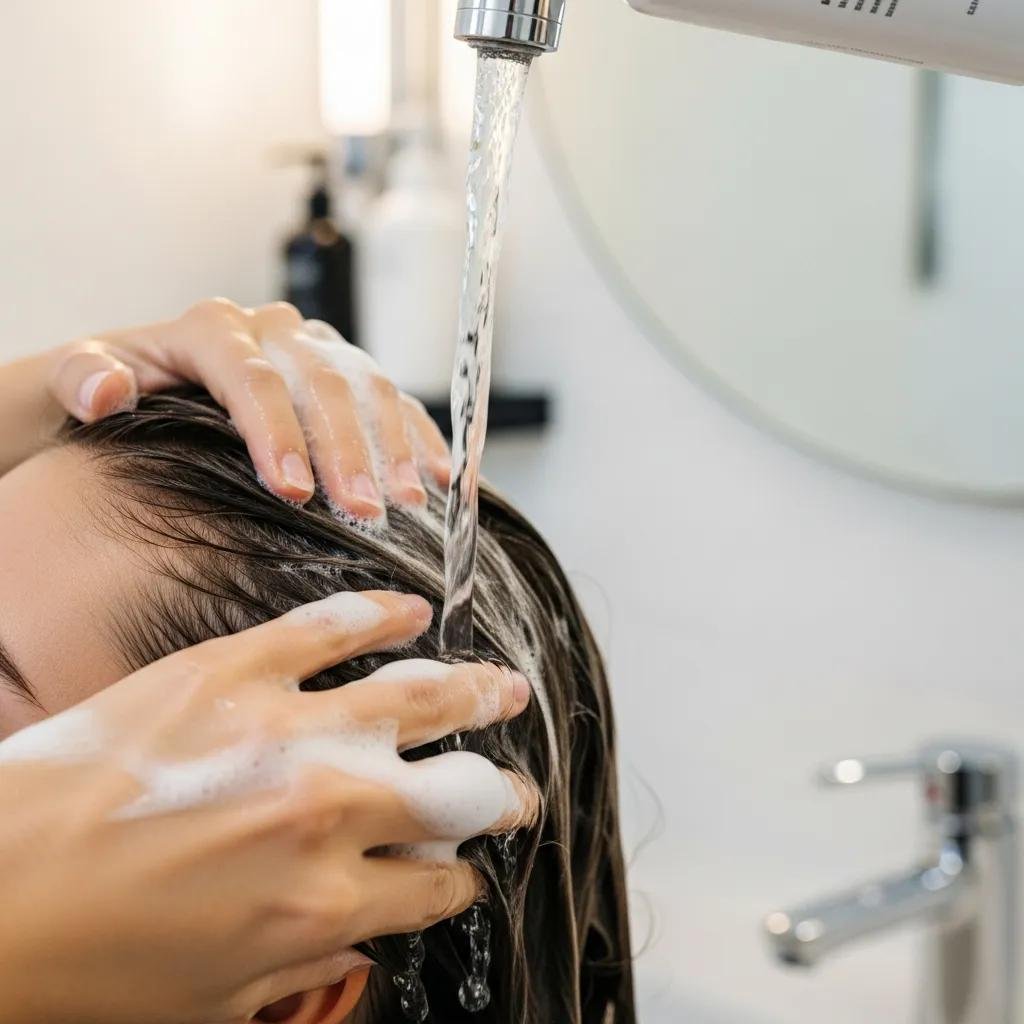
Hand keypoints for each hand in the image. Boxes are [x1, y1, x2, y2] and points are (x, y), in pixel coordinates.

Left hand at [0, 592, 535, 1023]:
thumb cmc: (90, 958)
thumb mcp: (220, 999)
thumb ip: (312, 964)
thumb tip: (365, 931)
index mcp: (323, 906)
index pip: (435, 886)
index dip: (456, 882)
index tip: (457, 873)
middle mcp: (325, 813)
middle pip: (458, 792)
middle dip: (502, 795)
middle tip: (518, 789)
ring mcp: (284, 730)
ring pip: (419, 698)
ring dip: (477, 694)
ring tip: (507, 688)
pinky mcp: (234, 670)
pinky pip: (331, 626)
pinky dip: (382, 612)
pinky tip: (414, 610)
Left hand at [1, 299, 450, 517]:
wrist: (153, 380)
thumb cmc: (120, 389)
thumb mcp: (80, 380)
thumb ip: (83, 378)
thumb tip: (107, 391)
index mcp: (213, 329)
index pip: (253, 376)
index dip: (277, 433)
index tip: (294, 493)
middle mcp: (274, 331)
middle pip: (321, 383)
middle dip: (348, 451)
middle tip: (365, 512)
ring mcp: (317, 350)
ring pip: (368, 386)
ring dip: (394, 446)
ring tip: (409, 502)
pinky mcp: (346, 373)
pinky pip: (394, 398)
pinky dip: (419, 436)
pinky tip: (440, 477)